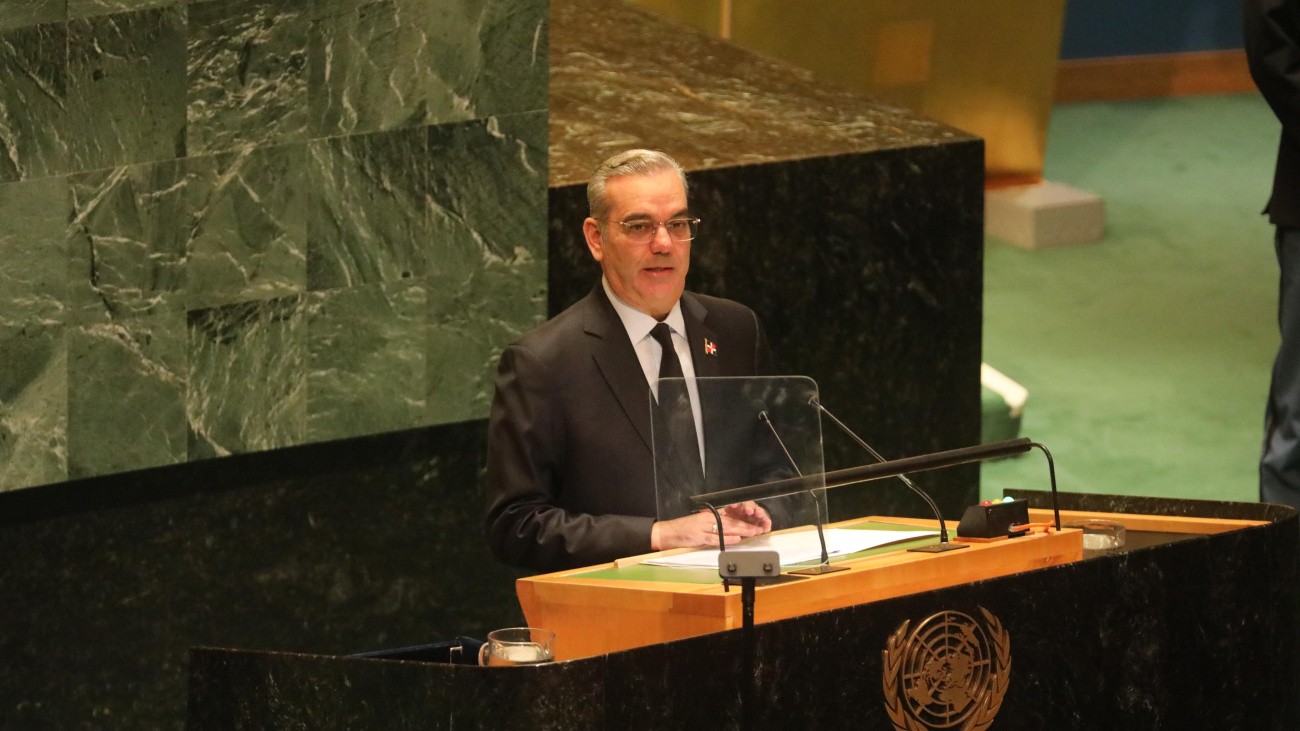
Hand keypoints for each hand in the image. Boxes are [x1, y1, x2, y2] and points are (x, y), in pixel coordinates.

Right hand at [650, 503, 771, 550]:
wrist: (668, 532)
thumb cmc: (684, 529)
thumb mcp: (700, 524)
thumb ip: (714, 526)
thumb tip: (729, 531)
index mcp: (709, 516)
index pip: (729, 517)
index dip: (742, 521)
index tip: (753, 524)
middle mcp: (708, 519)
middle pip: (730, 522)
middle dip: (745, 525)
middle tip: (757, 529)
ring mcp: (704, 527)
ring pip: (725, 528)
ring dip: (740, 531)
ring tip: (751, 533)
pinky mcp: (699, 536)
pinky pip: (715, 538)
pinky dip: (726, 539)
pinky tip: (735, 539)